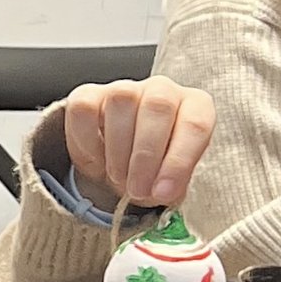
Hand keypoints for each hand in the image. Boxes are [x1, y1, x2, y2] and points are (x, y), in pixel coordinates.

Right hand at [62, 77, 216, 216]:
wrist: (125, 165)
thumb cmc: (156, 170)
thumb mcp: (172, 181)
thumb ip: (173, 184)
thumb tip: (163, 191)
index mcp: (195, 107)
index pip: (195, 124)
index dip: (179, 160)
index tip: (164, 192)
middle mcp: (163, 90)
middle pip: (158, 106)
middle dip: (146, 155)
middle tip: (137, 189)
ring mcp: (125, 89)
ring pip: (121, 100)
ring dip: (118, 150)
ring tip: (119, 178)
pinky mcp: (89, 94)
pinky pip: (84, 108)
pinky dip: (87, 141)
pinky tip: (96, 161)